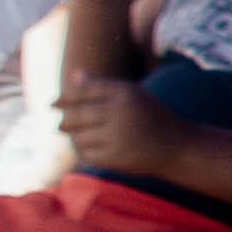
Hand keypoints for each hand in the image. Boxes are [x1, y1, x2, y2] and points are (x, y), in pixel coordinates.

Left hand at [48, 73, 182, 175]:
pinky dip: (86, 152)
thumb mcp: (134, 95)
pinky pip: (86, 153)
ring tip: (81, 138)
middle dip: (65, 121)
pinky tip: (94, 149)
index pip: (82, 91)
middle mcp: (119, 112)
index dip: (64, 98)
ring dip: (76, 138)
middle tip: (62, 125)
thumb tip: (74, 74)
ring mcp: (117, 136)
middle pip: (74, 115)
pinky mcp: (115, 157)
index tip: (53, 104)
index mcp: (125, 92)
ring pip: (78, 136)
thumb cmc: (152, 118)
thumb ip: (102, 86)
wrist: (179, 147)